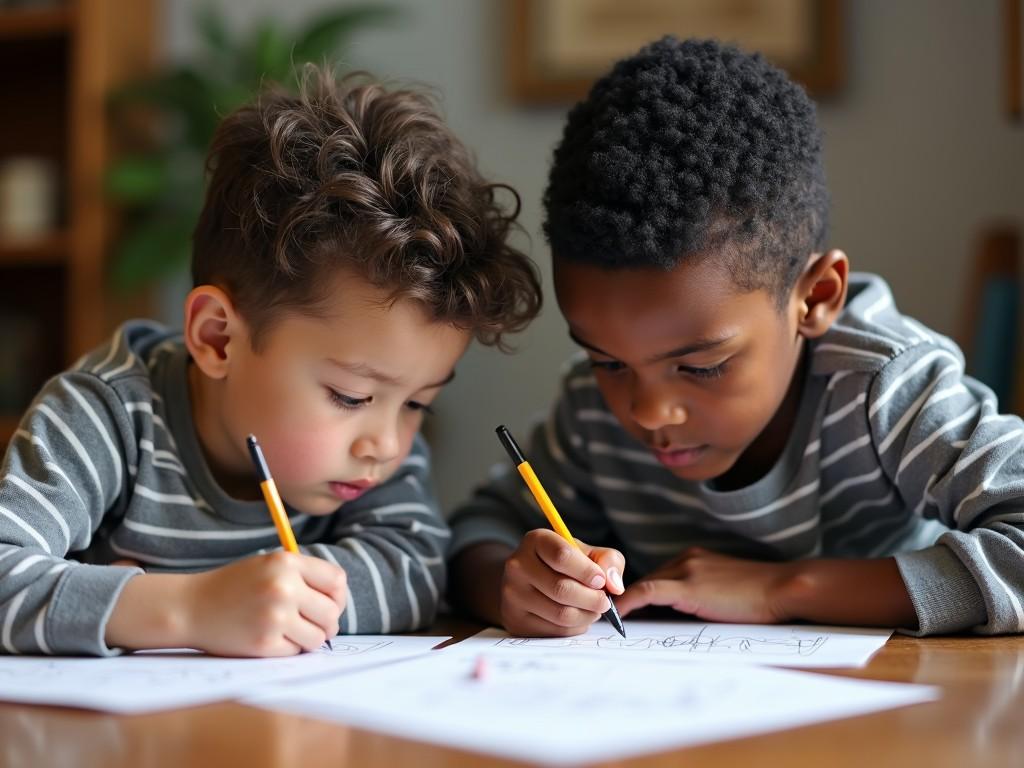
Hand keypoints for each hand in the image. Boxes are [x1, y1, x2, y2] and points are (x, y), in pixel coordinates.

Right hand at [183, 552, 346, 655]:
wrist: (190, 606)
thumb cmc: (235, 586)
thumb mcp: (269, 565)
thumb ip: (304, 576)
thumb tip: (340, 601)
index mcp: (287, 562)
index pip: (337, 581)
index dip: (338, 596)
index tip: (329, 603)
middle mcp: (284, 587)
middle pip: (332, 612)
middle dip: (327, 622)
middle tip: (313, 624)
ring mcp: (274, 616)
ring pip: (318, 637)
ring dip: (309, 638)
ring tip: (290, 631)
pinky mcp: (264, 643)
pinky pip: (296, 652)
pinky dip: (288, 648)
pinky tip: (270, 637)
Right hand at [500, 528, 625, 636]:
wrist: (530, 583)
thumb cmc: (565, 565)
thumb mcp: (588, 553)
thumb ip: (608, 561)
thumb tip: (615, 586)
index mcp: (536, 541)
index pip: (562, 556)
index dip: (587, 571)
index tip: (601, 581)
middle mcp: (518, 565)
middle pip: (561, 588)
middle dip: (592, 599)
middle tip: (605, 602)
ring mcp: (513, 594)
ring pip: (560, 614)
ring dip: (587, 616)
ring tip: (593, 609)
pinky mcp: (516, 620)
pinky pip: (555, 631)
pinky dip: (575, 628)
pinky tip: (577, 617)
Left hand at [615, 547, 797, 623]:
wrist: (783, 588)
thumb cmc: (761, 596)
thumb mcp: (724, 589)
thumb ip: (700, 595)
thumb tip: (676, 616)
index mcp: (695, 558)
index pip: (658, 576)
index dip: (640, 595)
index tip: (626, 611)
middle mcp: (687, 559)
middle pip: (648, 580)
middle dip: (630, 600)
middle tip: (613, 619)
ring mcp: (687, 570)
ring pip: (644, 584)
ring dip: (626, 603)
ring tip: (611, 620)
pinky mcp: (689, 587)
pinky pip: (648, 592)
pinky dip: (629, 603)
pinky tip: (618, 615)